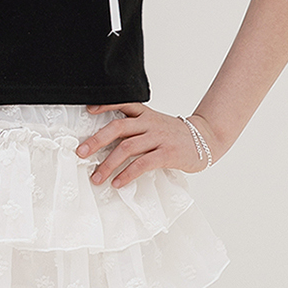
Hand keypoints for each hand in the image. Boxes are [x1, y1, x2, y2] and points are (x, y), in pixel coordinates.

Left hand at [75, 102, 217, 188]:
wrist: (206, 138)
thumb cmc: (175, 134)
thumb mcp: (156, 124)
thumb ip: (136, 128)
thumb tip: (108, 142)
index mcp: (146, 114)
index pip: (123, 104)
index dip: (105, 105)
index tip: (88, 111)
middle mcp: (150, 123)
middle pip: (118, 127)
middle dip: (96, 140)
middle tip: (81, 152)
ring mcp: (158, 138)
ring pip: (127, 148)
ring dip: (108, 164)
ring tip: (97, 177)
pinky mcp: (167, 153)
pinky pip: (142, 164)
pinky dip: (127, 174)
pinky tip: (118, 182)